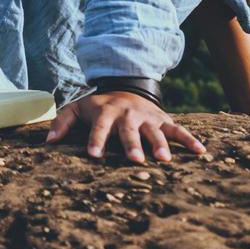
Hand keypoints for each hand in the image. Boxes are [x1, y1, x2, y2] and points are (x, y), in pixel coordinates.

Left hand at [45, 91, 204, 163]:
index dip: (96, 140)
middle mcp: (127, 115)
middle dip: (132, 144)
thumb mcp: (77, 109)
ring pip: (154, 132)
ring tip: (164, 159)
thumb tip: (47, 143)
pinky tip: (201, 152)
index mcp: (105, 113)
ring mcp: (147, 117)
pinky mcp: (163, 120)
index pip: (99, 127)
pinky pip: (179, 129)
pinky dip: (190, 140)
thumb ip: (61, 123)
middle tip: (135, 160)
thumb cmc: (98, 107)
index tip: (93, 155)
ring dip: (159, 144)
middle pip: (129, 131)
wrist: (125, 88)